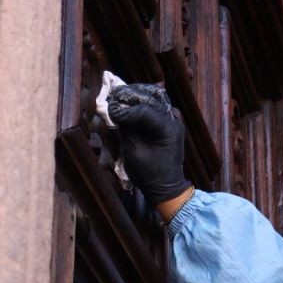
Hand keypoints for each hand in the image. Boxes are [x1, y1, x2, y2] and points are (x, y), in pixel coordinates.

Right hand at [106, 83, 190, 204]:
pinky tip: (130, 103)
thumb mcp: (134, 152)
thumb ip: (126, 129)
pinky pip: (156, 105)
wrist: (166, 187)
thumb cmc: (149, 174)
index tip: (109, 111)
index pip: (143, 110)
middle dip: (130, 96)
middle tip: (113, 97)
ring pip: (154, 96)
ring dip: (136, 95)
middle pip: (150, 96)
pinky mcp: (170, 122)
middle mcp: (174, 119)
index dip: (124, 109)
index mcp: (168, 128)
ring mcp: (174, 119)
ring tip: (120, 98)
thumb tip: (115, 109)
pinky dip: (143, 102)